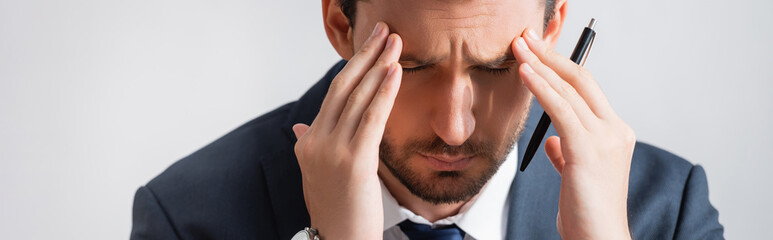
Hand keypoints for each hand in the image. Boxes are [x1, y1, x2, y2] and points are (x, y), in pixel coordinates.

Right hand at [291, 22, 402, 239]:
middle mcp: (315, 141)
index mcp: (308, 142)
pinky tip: (395, 72)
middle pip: (343, 88)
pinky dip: (384, 91)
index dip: (353, 68)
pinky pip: (371, 117)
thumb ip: (311, 145)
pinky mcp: (354, 161)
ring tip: (394, 43)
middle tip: (382, 31)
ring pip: (357, 98)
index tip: (370, 47)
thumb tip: (301, 126)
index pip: (333, 96)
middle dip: (365, 56)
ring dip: (378, 66)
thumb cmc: (338, 210)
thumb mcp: (317, 174)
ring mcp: (332, 150)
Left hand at [512, 28, 634, 238]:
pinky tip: (526, 74)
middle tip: (526, 38)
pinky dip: (541, 88)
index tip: (537, 52)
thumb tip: (553, 141)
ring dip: (541, 65)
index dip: (560, 67)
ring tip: (519, 48)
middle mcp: (615, 130)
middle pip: (581, 80)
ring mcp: (605, 138)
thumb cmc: (587, 213)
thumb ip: (568, 152)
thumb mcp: (577, 175)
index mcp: (614, 134)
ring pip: (570, 90)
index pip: (586, 89)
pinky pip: (561, 109)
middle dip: (551, 55)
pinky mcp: (589, 149)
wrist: (600, 239)